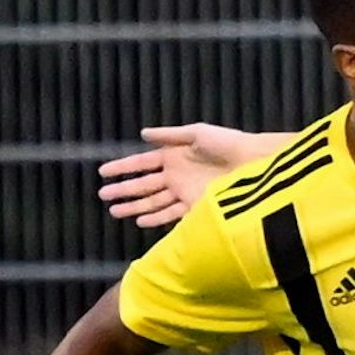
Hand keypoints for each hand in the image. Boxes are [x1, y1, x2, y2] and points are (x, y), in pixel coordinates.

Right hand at [96, 123, 250, 227]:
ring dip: (134, 206)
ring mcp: (184, 192)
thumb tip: (142, 133)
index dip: (122, 167)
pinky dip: (155, 218)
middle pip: (143, 185)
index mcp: (173, 155)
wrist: (252, 162)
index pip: (141, 163)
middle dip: (123, 190)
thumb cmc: (227, 143)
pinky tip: (141, 221)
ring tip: (115, 212)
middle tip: (102, 196)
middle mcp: (175, 175)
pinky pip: (171, 214)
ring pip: (152, 201)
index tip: (102, 172)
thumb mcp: (196, 133)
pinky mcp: (195, 206)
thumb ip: (169, 135)